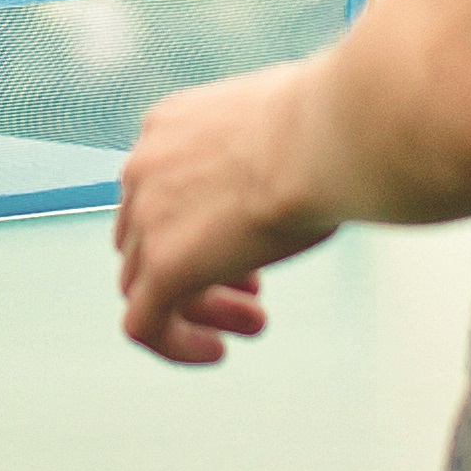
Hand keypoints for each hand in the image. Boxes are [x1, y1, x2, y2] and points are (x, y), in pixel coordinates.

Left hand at [116, 60, 334, 363]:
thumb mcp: (278, 119)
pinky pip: (145, 324)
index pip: (160, 187)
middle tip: (251, 288)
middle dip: (200, 263)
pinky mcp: (164, 266)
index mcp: (170, 125)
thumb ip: (263, 143)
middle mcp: (145, 166)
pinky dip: (175, 343)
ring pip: (145, 281)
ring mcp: (147, 217)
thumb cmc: (325, 125)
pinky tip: (216, 351)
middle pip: (148, 234)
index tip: (244, 241)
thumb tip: (299, 157)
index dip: (200, 222)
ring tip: (252, 322)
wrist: (323, 137)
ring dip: (199, 306)